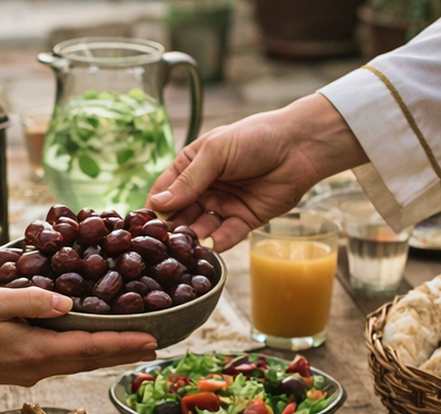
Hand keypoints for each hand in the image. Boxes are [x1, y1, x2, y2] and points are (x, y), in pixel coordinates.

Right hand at [0, 288, 158, 386]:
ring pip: (81, 365)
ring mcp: (33, 374)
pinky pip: (66, 363)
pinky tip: (95, 347)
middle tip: (159, 345)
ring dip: (110, 356)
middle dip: (126, 353)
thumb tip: (67, 302)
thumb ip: (32, 300)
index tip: (154, 341)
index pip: (92, 349)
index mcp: (38, 352)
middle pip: (93, 361)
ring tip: (137, 347)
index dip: (124, 344)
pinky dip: (88, 355)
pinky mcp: (25, 372)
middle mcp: (41, 369)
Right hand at [147, 94, 367, 248]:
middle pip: (179, 215)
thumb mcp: (215, 153)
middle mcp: (204, 188)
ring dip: (192, 238)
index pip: (163, 192)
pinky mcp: (244, 220)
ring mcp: (223, 205)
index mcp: (191, 167)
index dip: (152, 209)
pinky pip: (226, 236)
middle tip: (161, 244)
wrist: (300, 145)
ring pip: (200, 228)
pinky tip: (209, 248)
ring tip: (185, 247)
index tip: (141, 228)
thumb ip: (187, 181)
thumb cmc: (255, 138)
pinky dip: (217, 243)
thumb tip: (156, 205)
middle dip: (171, 229)